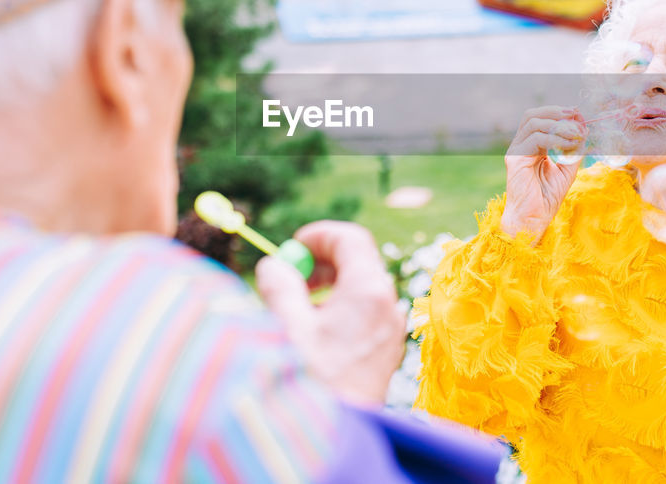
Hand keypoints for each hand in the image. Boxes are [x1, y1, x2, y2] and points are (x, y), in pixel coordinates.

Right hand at [255, 221, 404, 405]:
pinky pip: (366, 314)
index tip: (293, 246)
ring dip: (329, 288)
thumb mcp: (287, 326)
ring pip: (362, 289)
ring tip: (299, 309)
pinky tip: (315, 334)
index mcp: (368, 292)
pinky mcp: (386, 350)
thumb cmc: (314, 380)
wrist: (339, 431)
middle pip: (359, 262)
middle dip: (322, 262)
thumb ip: (280, 286)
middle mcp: (387, 306)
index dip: (320, 235)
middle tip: (293, 276)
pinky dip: (340, 310)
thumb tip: (274, 264)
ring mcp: (391, 329)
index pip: (352, 239)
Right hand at [500, 106, 586, 243]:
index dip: (559, 114)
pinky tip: (569, 144)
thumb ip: (573, 151)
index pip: (541, 119)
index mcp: (530, 146)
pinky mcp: (515, 159)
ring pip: (534, 123)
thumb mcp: (566, 170)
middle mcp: (520, 146)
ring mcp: (515, 151)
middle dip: (556, 112)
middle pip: (533, 115)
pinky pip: (535, 139)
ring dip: (559, 125)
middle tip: (576, 116)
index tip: (579, 116)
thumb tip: (584, 131)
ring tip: (577, 133)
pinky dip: (555, 138)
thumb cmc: (547, 198)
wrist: (533, 219)